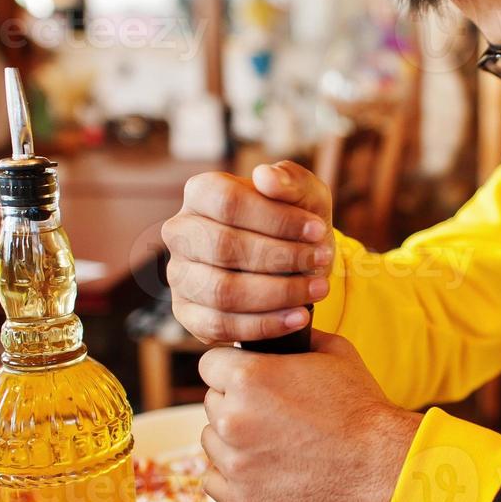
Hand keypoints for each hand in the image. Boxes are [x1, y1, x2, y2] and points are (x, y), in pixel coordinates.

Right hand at [162, 162, 334, 343]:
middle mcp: (180, 232)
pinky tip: (298, 317)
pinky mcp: (187, 313)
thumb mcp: (305, 197)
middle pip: (224, 246)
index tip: (318, 230)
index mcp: (202, 193)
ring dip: (278, 293)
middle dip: (281, 257)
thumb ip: (291, 180)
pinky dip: (265, 324)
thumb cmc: (295, 225)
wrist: (295, 268)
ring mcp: (179, 274)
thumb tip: (266, 176)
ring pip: (222, 290)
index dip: (276, 218)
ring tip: (317, 289)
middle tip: (321, 261)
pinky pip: (219, 325)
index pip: (228, 202)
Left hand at [198, 330, 423, 501]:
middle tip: (272, 413)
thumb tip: (280, 329)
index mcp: (248, 377)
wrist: (382, 464)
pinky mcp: (243, 498)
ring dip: (233, 439)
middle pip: (212, 402)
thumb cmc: (362, 406)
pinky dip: (232, 476)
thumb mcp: (334, 352)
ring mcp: (235, 462)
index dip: (232, 368)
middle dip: (236, 403)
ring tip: (273, 442)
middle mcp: (233, 418)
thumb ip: (296, 337)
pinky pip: (214, 481)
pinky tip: (261, 468)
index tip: (250, 379)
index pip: (211, 363)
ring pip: (212, 441)